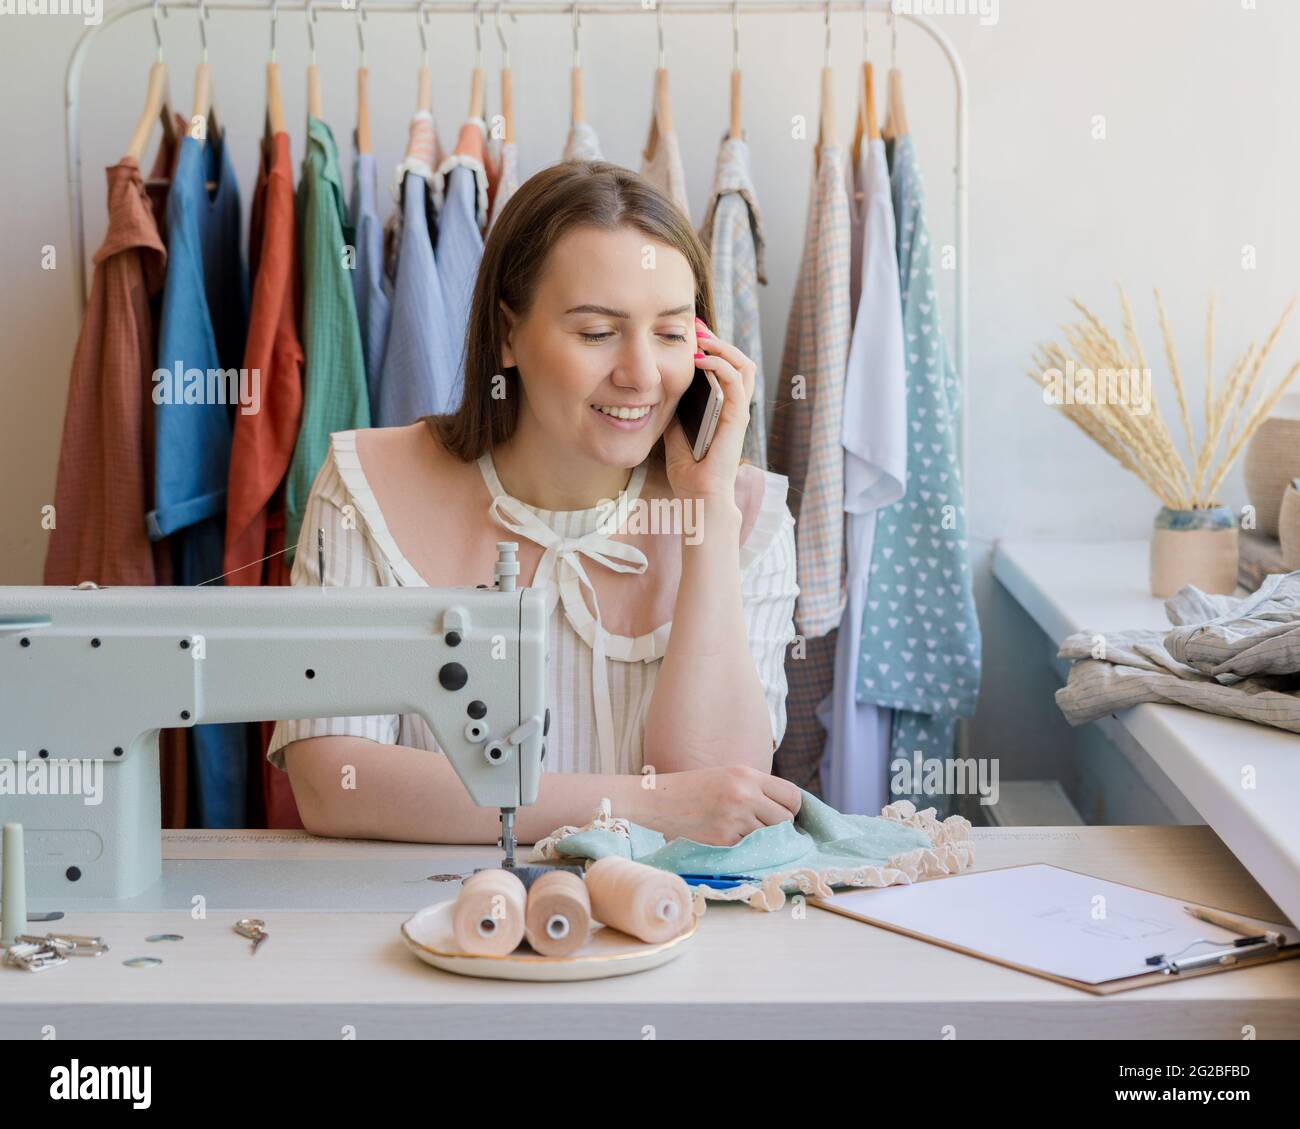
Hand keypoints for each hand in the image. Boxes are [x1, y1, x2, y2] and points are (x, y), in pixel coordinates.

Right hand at [637, 765, 801, 846]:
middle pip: (786, 819)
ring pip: (769, 837)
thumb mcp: (728, 775)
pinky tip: (729, 838)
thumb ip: (756, 788)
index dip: (792, 808)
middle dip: (781, 827)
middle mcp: (745, 795)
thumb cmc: (694, 787)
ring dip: (762, 839)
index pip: (792, 795)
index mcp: (747, 775)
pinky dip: (744, 847)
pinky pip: (749, 848)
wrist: (659, 800)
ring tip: (744, 832)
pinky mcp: (724, 840)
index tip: (784, 814)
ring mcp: (735, 819)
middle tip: (766, 827)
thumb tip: (786, 809)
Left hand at [662, 316, 755, 504]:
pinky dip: (720, 365)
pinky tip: (701, 360)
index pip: (726, 369)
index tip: (690, 334)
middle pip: (739, 361)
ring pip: (744, 365)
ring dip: (723, 347)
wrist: (698, 496)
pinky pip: (736, 383)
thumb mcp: (674, 431)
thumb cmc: (690, 471)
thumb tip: (658, 388)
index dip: (712, 348)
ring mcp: (739, 412)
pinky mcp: (737, 419)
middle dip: (718, 341)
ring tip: (700, 340)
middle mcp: (736, 407)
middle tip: (696, 330)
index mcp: (724, 409)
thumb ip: (675, 410)